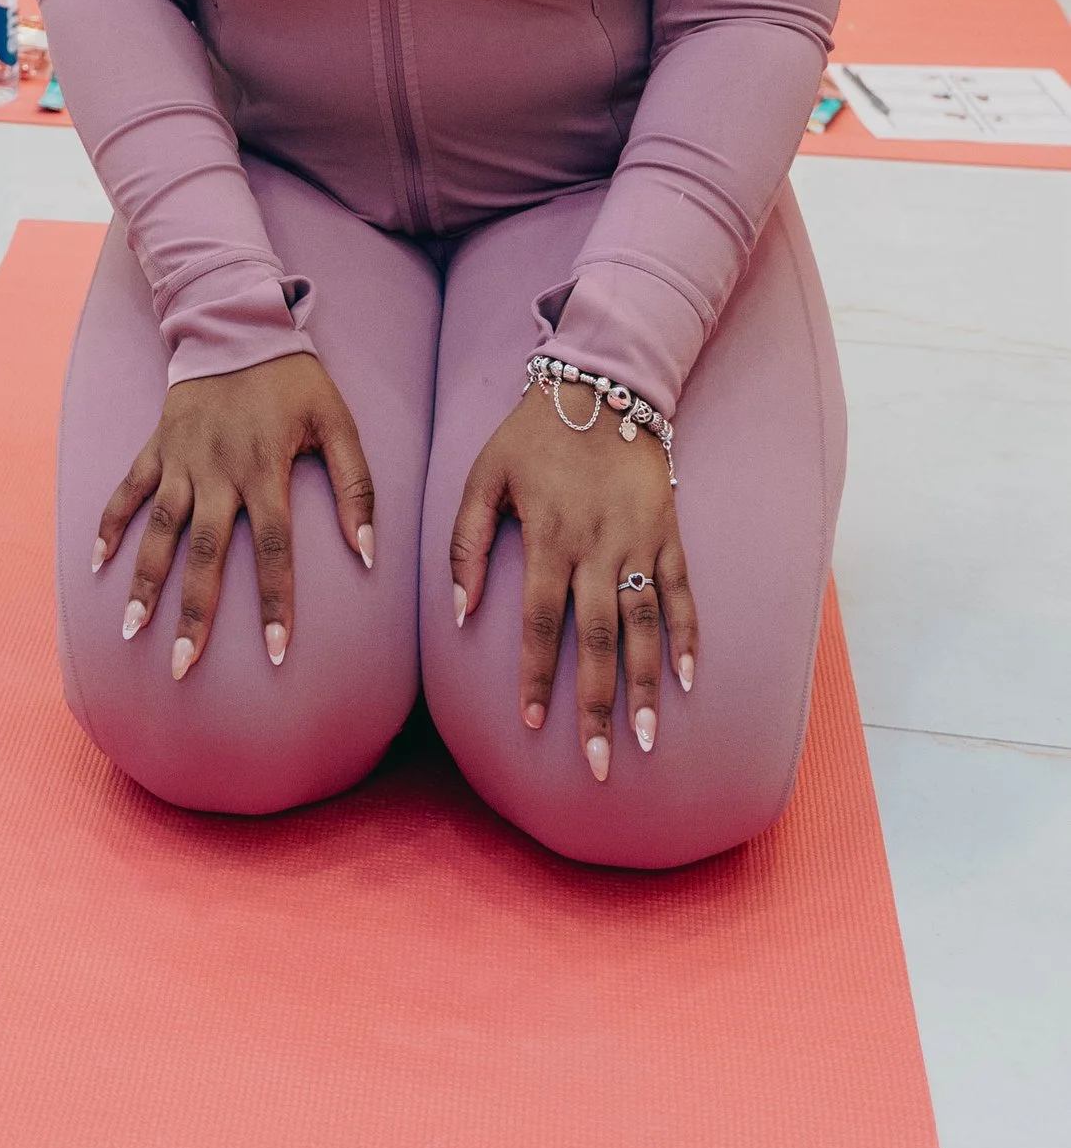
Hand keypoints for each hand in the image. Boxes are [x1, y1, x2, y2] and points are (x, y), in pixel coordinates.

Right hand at [93, 353, 375, 678]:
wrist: (237, 323)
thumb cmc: (295, 379)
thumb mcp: (338, 422)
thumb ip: (356, 487)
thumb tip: (368, 552)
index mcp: (264, 468)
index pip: (273, 549)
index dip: (276, 603)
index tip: (276, 656)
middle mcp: (217, 470)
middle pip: (205, 553)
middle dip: (193, 612)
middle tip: (182, 666)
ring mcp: (181, 458)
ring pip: (159, 529)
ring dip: (145, 580)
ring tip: (132, 630)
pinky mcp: (157, 445)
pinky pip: (128, 489)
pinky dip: (110, 523)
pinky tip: (97, 563)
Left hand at [448, 384, 693, 782]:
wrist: (602, 383)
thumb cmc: (532, 433)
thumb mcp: (483, 474)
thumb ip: (466, 542)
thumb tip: (458, 610)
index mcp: (549, 535)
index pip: (539, 620)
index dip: (535, 674)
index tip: (532, 725)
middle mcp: (597, 546)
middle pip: (597, 638)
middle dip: (595, 704)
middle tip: (596, 764)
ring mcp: (639, 543)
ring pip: (644, 627)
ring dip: (643, 686)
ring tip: (643, 740)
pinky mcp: (669, 534)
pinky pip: (682, 594)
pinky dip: (688, 638)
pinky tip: (688, 682)